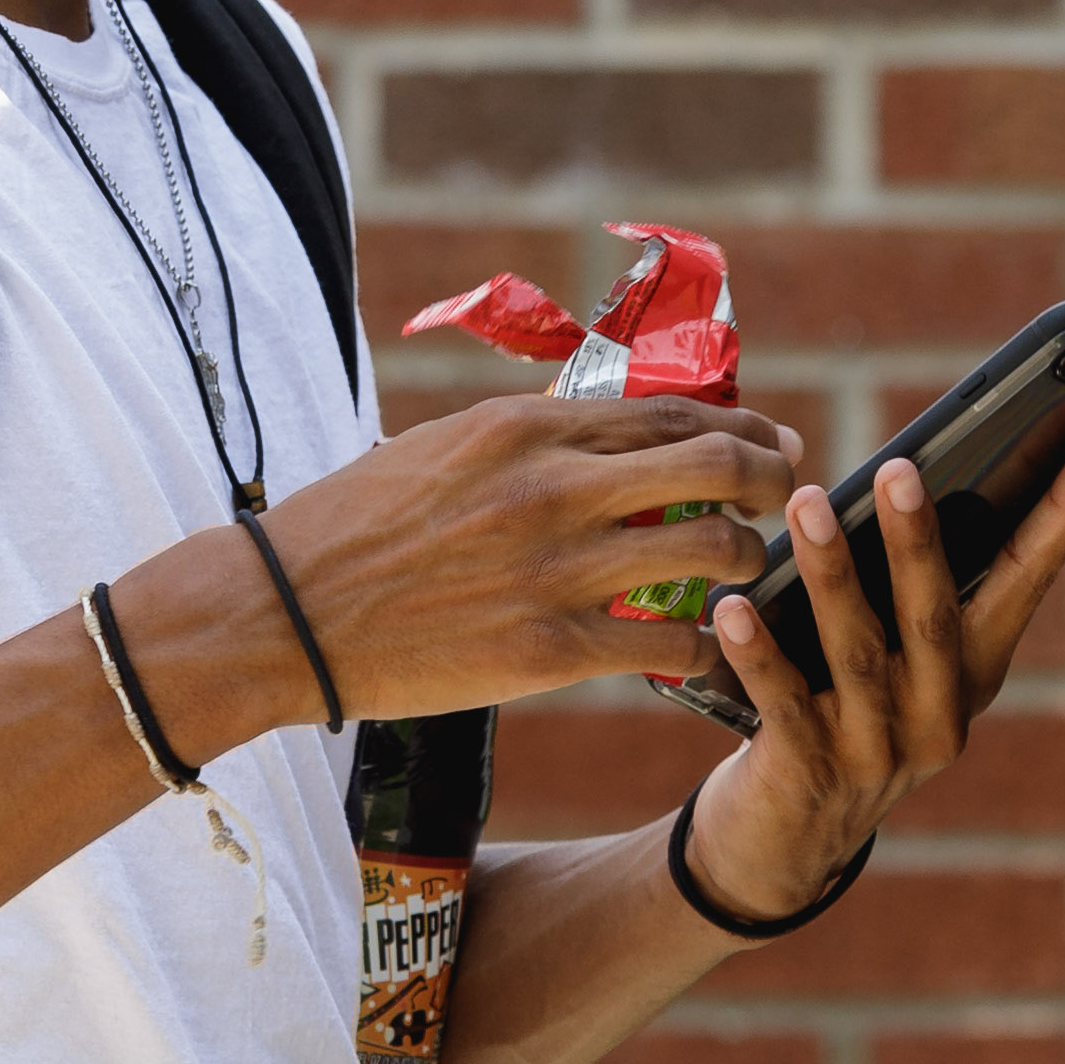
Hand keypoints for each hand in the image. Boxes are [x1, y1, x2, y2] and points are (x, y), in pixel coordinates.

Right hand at [136, 395, 796, 746]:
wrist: (282, 615)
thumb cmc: (353, 531)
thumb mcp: (441, 451)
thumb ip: (526, 444)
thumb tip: (601, 442)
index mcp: (523, 427)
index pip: (669, 410)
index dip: (740, 424)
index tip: (768, 441)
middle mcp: (552, 485)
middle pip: (715, 462)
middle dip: (770, 478)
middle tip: (783, 500)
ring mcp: (556, 567)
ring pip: (713, 549)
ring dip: (748, 563)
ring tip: (745, 579)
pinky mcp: (550, 649)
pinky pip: (673, 643)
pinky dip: (709, 647)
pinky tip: (708, 653)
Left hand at [678, 438, 1064, 917]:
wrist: (787, 845)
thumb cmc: (842, 716)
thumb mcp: (893, 664)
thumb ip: (899, 594)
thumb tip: (891, 484)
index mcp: (973, 672)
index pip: (1028, 581)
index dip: (1063, 514)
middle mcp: (939, 713)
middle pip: (936, 615)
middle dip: (919, 539)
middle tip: (901, 468)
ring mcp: (878, 749)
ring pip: (859, 650)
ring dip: (832, 574)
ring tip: (807, 504)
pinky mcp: (810, 772)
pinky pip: (785, 700)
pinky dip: (760, 651)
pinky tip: (736, 606)